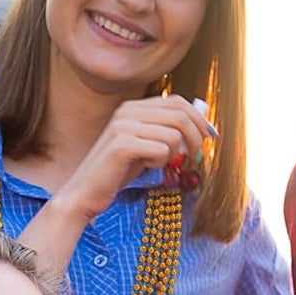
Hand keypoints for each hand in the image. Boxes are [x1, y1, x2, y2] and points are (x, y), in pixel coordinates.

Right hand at [56, 96, 211, 223]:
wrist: (86, 193)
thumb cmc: (117, 172)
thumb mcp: (145, 147)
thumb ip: (166, 133)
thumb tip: (202, 126)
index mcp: (133, 108)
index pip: (178, 102)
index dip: (199, 119)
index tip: (209, 137)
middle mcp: (128, 111)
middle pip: (180, 115)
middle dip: (196, 138)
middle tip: (195, 158)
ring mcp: (123, 126)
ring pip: (173, 135)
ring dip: (174, 155)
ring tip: (157, 165)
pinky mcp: (122, 145)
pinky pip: (161, 150)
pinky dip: (160, 163)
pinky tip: (145, 168)